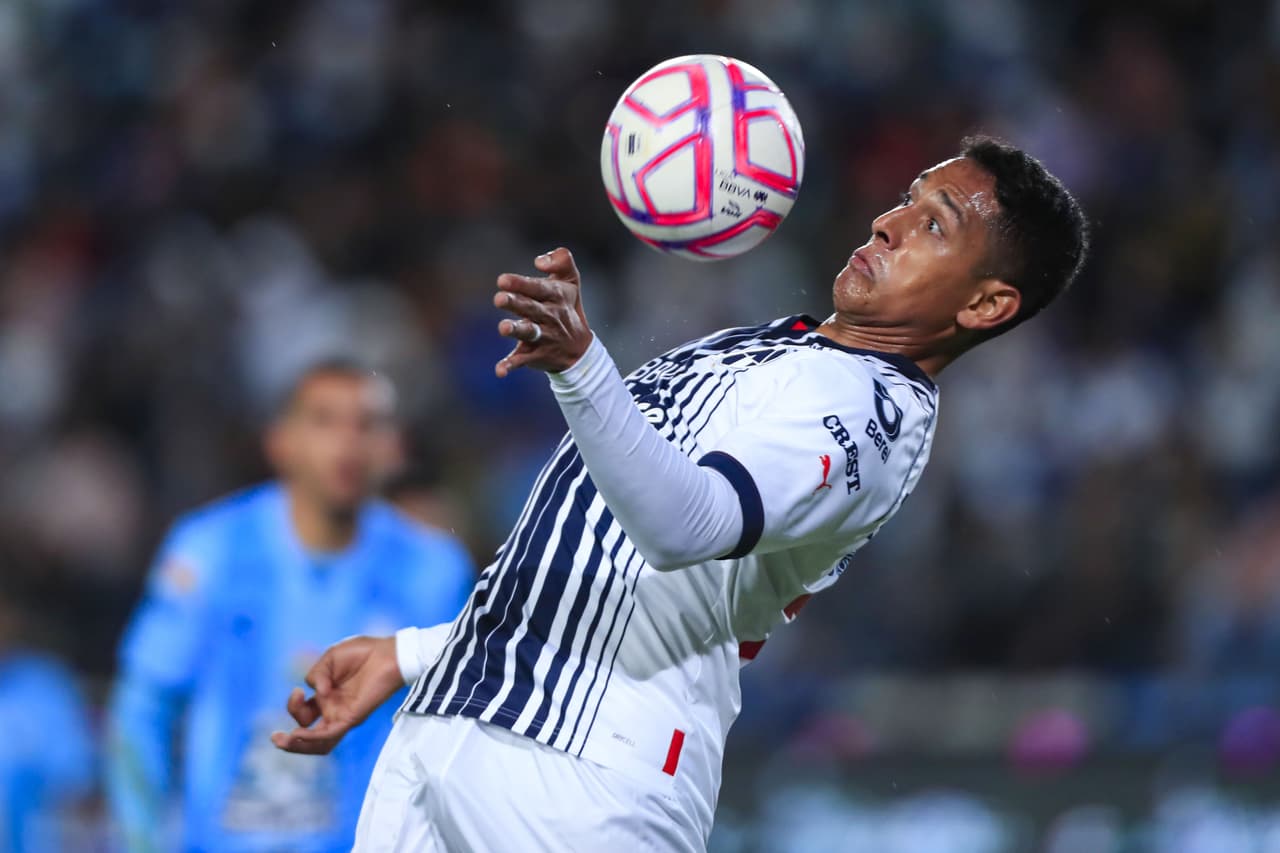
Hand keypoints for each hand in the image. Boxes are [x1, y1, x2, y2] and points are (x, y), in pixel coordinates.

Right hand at [270, 635, 403, 754]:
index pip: (304, 712)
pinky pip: (331, 735)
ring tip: (282, 742)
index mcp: (326, 695)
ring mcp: (342, 715)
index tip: (298, 691)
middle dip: (290, 736)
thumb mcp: (330, 658)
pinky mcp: (352, 717)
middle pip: (307, 731)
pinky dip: (312, 739)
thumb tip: (314, 692)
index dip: (293, 706)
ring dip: (298, 746)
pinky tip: (298, 736)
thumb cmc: (363, 652)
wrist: (389, 652)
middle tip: (276, 735)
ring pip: (319, 743)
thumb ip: (316, 675)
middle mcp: (333, 709)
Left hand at [493, 247, 592, 377]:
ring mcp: (544, 337)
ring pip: (529, 332)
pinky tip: (500, 371)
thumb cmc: (568, 308)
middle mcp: (550, 316)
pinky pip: (523, 360)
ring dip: (516, 330)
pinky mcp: (535, 355)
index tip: (502, 280)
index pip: (539, 288)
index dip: (522, 284)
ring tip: (503, 328)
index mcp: (556, 297)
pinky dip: (511, 365)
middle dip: (516, 303)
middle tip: (499, 298)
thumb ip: (562, 260)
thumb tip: (539, 261)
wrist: (580, 350)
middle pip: (531, 308)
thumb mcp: (571, 281)